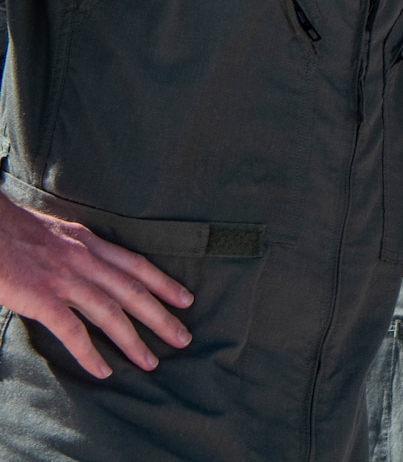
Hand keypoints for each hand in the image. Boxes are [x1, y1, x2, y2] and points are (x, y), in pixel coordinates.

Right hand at [0, 194, 192, 376]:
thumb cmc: (14, 232)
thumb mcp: (58, 233)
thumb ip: (78, 251)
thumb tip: (93, 267)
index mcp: (89, 243)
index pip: (136, 265)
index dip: (164, 283)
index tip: (186, 299)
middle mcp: (84, 260)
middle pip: (133, 291)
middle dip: (161, 317)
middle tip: (183, 338)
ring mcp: (64, 279)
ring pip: (110, 313)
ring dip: (133, 340)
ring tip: (151, 362)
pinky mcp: (41, 298)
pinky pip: (72, 331)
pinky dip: (89, 353)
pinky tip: (103, 370)